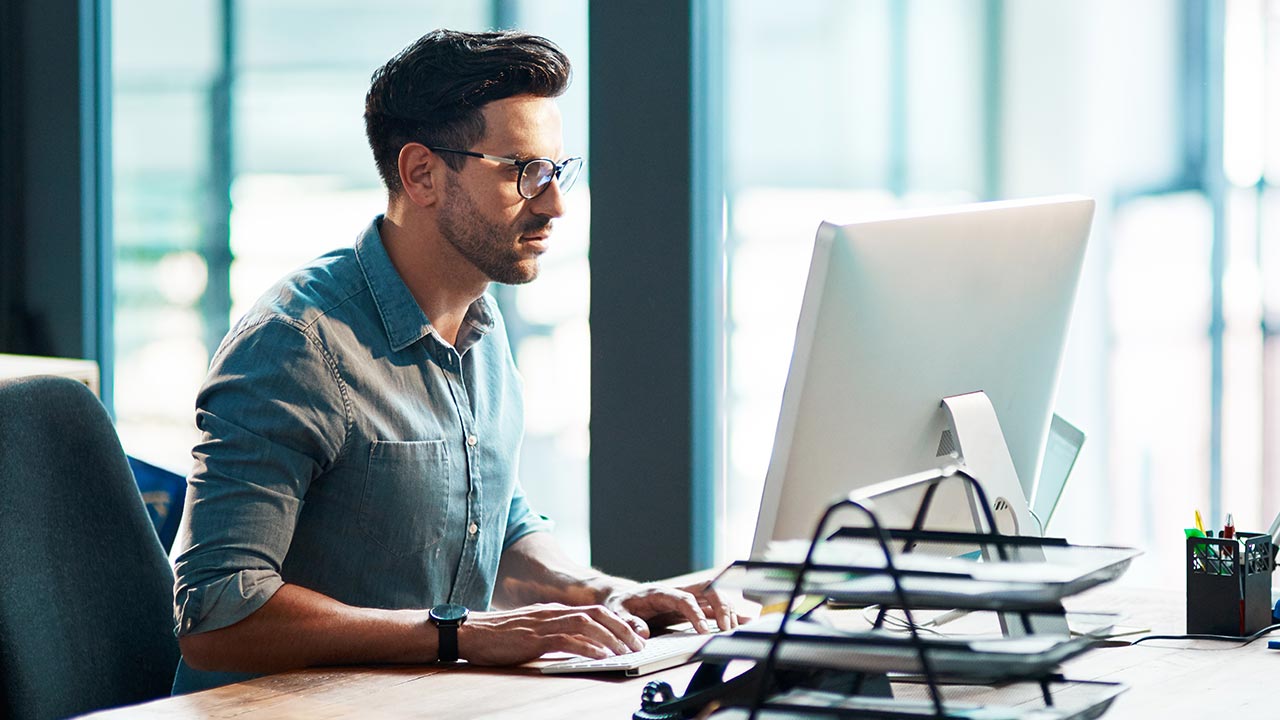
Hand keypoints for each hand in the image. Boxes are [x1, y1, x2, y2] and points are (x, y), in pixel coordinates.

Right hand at [456, 602, 644, 665]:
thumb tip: (574, 646)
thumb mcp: (531, 631)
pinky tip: (601, 656)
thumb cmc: (497, 636)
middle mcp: (553, 612)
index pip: (593, 611)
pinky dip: (588, 647)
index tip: (633, 636)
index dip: (617, 622)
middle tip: (639, 645)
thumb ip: (552, 634)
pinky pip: (568, 640)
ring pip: (587, 624)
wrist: (469, 632)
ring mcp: (544, 623)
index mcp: (554, 611)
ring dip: (611, 638)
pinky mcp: (535, 637)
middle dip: (622, 629)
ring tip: (627, 652)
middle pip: (597, 614)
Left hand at [603, 581, 747, 637]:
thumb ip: (628, 622)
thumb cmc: (620, 604)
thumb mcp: (617, 612)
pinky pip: (713, 607)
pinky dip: (730, 612)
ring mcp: (686, 597)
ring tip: (734, 630)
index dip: (696, 614)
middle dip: (721, 606)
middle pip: (707, 590)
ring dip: (728, 610)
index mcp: (661, 592)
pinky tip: (745, 620)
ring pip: (714, 597)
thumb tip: (643, 634)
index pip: (685, 599)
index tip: (704, 631)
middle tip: (726, 629)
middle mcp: (678, 591)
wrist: (621, 596)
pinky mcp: (691, 606)